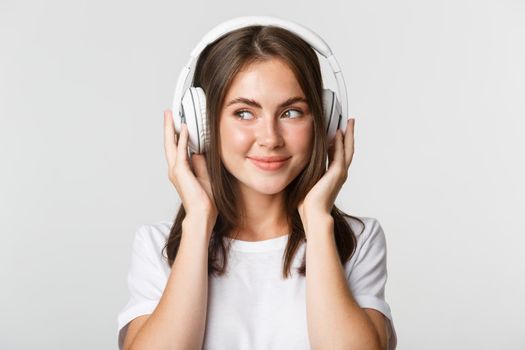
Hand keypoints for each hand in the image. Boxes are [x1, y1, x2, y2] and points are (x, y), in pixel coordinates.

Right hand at [163, 109, 217, 225]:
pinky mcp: (180, 171)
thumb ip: (200, 164)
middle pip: (169, 143)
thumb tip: (198, 153)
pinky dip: (181, 139)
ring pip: (171, 144)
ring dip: (171, 129)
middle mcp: (175, 169)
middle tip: (168, 113)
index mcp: (180, 171)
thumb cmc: (205, 200)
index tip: (176, 122)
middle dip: (168, 127)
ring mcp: (176, 170)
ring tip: (171, 116)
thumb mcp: (205, 176)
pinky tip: (183, 128)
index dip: (175, 135)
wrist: (203, 213)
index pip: (176, 148)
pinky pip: (180, 151)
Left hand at [298, 118, 354, 227]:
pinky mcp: (337, 173)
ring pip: (348, 148)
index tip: (338, 130)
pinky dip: (340, 142)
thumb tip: (297, 161)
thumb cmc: (307, 203)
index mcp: (333, 175)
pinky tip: (338, 132)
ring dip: (348, 134)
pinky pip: (340, 153)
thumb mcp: (307, 181)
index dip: (340, 141)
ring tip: (349, 122)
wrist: (313, 214)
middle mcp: (340, 173)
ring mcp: (340, 173)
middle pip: (348, 149)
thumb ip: (309, 170)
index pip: (339, 153)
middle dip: (349, 134)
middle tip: (350, 121)